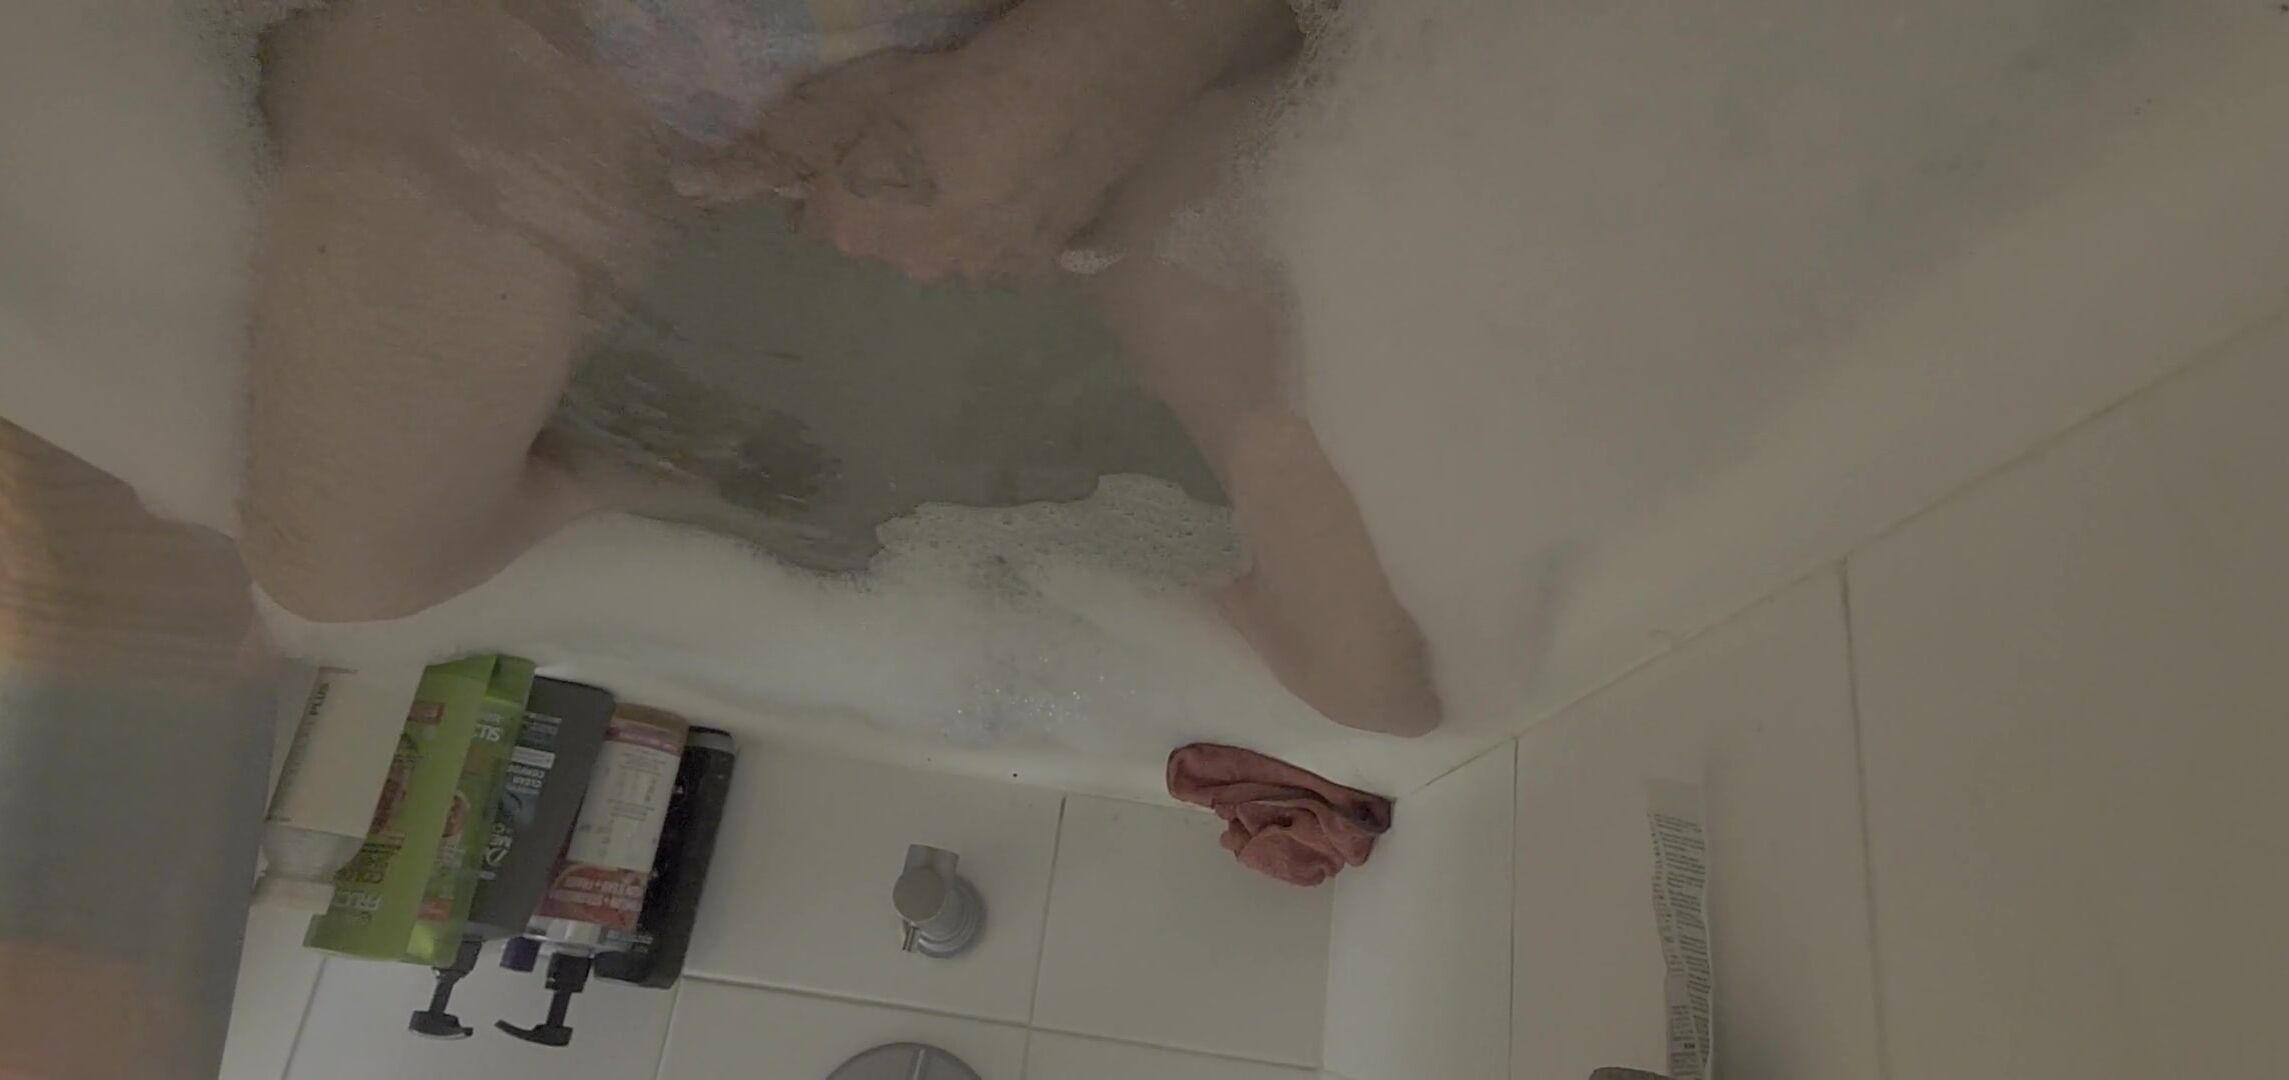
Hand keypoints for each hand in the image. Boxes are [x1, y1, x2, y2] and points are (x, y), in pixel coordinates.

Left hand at [674, 48, 1131, 284]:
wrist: (1050, 98)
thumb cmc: (931, 90)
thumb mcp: (831, 105)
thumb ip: (764, 154)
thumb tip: (686, 188)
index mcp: (849, 230)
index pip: (821, 222)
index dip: (837, 184)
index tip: (860, 150)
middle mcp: (904, 266)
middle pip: (889, 241)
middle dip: (898, 209)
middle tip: (928, 149)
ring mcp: (974, 273)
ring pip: (952, 250)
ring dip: (958, 219)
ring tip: (986, 163)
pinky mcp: (1034, 269)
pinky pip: (1012, 255)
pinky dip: (1013, 231)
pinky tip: (1025, 188)